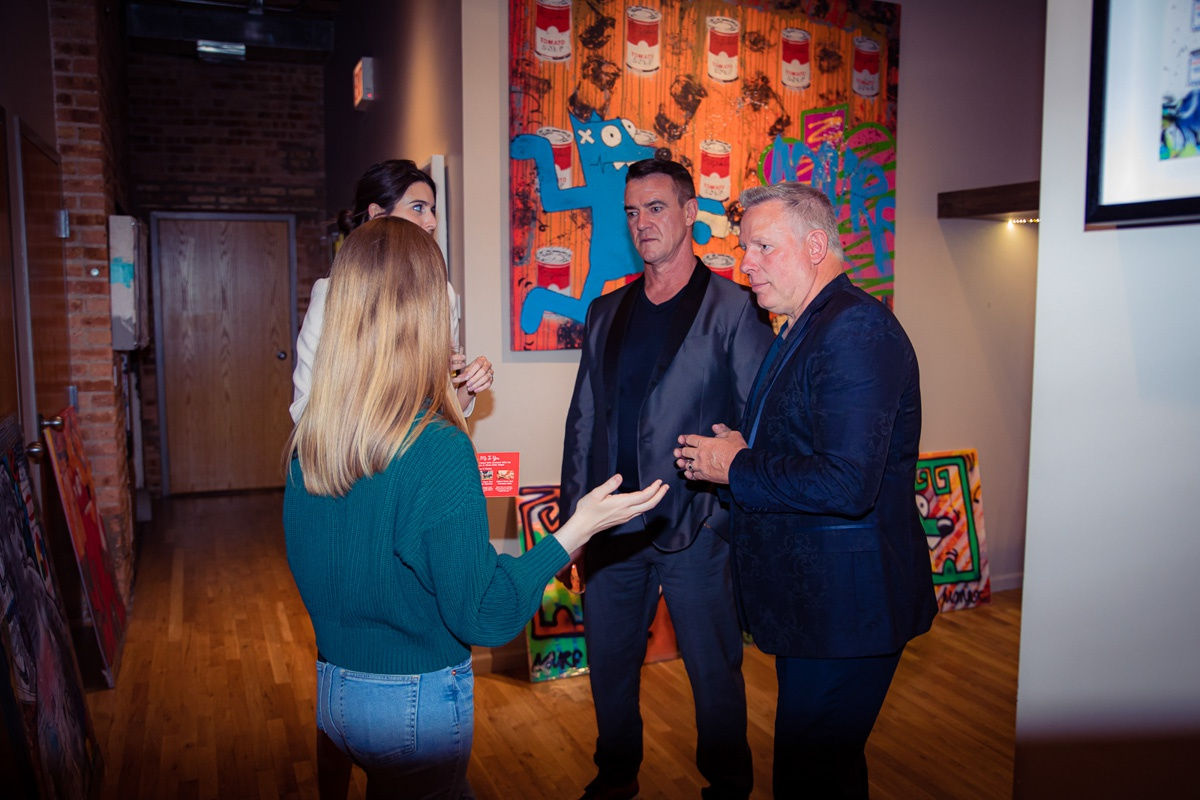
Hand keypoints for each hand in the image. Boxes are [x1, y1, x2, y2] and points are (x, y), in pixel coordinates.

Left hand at [452, 355, 493, 408]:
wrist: (472, 376)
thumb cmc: (469, 371)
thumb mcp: (465, 371)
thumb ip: (463, 374)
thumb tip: (459, 378)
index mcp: (482, 359)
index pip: (478, 364)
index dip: (472, 371)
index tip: (466, 378)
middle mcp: (488, 364)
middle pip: (483, 371)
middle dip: (474, 379)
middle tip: (467, 384)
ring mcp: (491, 372)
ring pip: (486, 378)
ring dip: (477, 384)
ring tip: (470, 388)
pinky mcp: (491, 379)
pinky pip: (488, 384)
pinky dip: (481, 388)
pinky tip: (475, 390)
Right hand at [553, 474, 668, 554]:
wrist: (583, 526)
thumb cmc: (587, 510)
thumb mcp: (596, 494)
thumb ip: (609, 485)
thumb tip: (619, 477)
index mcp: (622, 503)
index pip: (644, 496)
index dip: (654, 489)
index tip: (659, 481)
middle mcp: (627, 511)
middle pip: (649, 504)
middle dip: (659, 495)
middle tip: (666, 487)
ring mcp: (626, 516)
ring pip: (645, 509)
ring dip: (654, 500)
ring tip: (659, 492)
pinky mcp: (623, 519)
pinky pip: (639, 512)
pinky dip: (646, 505)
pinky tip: (645, 501)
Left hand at [673, 423, 746, 484]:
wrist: (742, 468)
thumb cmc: (738, 451)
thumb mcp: (732, 435)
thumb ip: (722, 430)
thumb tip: (715, 427)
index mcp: (705, 443)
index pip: (690, 439)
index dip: (685, 439)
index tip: (681, 439)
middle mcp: (701, 454)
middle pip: (685, 452)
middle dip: (680, 451)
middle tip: (677, 451)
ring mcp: (701, 466)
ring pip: (686, 464)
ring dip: (682, 463)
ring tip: (679, 462)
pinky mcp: (705, 477)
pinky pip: (692, 476)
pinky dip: (689, 474)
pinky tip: (688, 473)